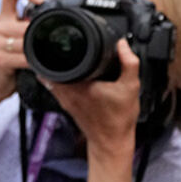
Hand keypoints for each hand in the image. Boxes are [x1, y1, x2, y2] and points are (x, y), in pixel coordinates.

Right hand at [0, 0, 44, 117]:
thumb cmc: (10, 62)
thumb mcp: (19, 40)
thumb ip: (30, 28)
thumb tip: (55, 21)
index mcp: (3, 19)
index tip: (40, 0)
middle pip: (25, 23)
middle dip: (40, 35)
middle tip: (52, 43)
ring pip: (27, 40)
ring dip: (39, 50)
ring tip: (46, 57)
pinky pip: (25, 57)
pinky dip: (35, 63)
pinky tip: (39, 67)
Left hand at [47, 40, 139, 154]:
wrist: (111, 141)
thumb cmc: (119, 118)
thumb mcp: (130, 88)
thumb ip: (129, 64)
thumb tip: (122, 44)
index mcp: (77, 83)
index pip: (55, 59)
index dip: (59, 46)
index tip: (67, 40)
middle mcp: (64, 90)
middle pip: (50, 64)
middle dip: (57, 53)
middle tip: (67, 45)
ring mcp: (62, 97)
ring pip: (51, 75)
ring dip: (56, 64)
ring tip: (68, 56)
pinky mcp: (64, 103)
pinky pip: (55, 84)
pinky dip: (60, 77)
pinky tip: (72, 72)